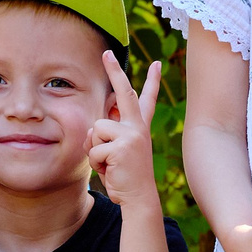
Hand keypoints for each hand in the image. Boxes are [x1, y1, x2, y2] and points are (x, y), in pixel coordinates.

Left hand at [86, 51, 163, 211]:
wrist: (138, 198)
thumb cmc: (124, 177)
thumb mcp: (117, 152)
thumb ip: (109, 136)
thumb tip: (94, 128)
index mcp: (139, 127)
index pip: (145, 99)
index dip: (152, 81)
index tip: (157, 63)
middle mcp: (138, 127)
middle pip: (124, 93)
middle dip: (114, 71)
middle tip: (107, 52)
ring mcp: (131, 135)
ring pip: (96, 130)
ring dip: (95, 150)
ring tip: (109, 163)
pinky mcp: (121, 147)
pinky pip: (94, 148)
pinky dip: (96, 162)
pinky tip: (110, 170)